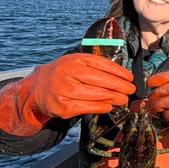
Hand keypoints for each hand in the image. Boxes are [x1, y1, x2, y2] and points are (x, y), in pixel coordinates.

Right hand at [0, 53, 134, 134]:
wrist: (38, 89)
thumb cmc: (62, 74)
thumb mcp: (75, 62)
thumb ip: (94, 65)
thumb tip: (120, 74)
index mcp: (75, 60)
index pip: (103, 64)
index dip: (119, 72)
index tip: (130, 77)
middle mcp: (69, 73)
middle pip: (102, 80)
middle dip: (120, 86)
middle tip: (131, 90)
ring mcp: (65, 90)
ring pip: (97, 95)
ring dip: (114, 97)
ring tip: (123, 99)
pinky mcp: (63, 107)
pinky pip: (87, 107)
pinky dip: (101, 107)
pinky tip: (109, 106)